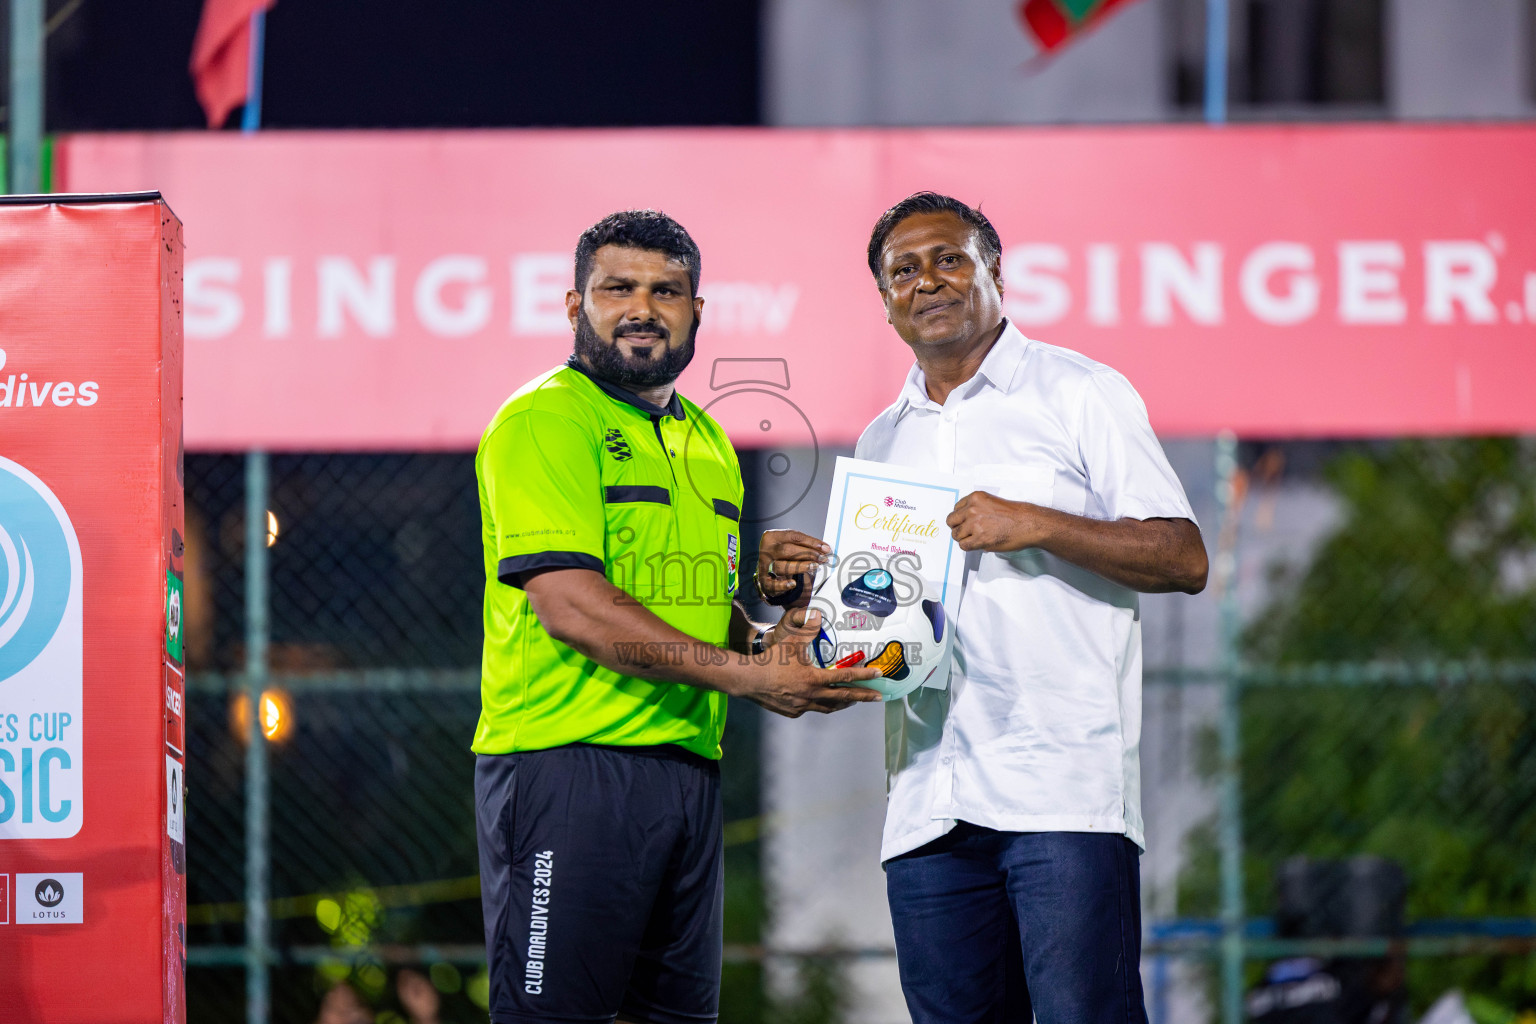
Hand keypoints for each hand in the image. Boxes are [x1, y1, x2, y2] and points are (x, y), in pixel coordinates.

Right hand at [738, 609, 882, 717]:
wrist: (749, 680)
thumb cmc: (771, 660)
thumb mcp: (791, 642)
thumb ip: (806, 629)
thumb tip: (817, 613)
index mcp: (813, 678)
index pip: (845, 677)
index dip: (863, 676)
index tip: (878, 674)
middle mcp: (811, 695)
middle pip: (843, 698)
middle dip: (863, 696)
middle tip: (878, 697)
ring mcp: (802, 706)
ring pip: (829, 707)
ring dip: (843, 703)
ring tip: (853, 700)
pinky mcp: (793, 712)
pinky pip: (811, 709)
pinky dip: (820, 704)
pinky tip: (820, 700)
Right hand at [756, 529, 827, 605]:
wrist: (769, 571)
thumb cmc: (784, 556)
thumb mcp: (792, 546)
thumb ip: (806, 546)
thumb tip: (825, 549)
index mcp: (772, 537)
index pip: (793, 536)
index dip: (811, 542)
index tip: (826, 548)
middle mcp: (766, 550)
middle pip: (787, 550)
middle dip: (808, 554)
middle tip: (823, 558)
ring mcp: (764, 566)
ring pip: (781, 566)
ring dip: (800, 567)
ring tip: (815, 567)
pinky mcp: (764, 581)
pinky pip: (772, 584)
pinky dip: (783, 584)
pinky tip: (793, 584)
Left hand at [946, 490, 1043, 551]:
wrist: (1027, 523)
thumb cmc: (1014, 514)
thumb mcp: (991, 502)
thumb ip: (976, 508)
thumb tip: (965, 520)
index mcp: (975, 498)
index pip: (956, 508)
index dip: (960, 517)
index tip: (964, 522)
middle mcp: (972, 509)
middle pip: (951, 521)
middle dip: (958, 527)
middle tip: (967, 532)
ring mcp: (975, 523)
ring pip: (956, 535)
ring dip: (964, 538)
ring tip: (975, 538)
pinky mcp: (979, 538)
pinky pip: (964, 545)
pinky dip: (969, 546)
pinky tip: (978, 544)